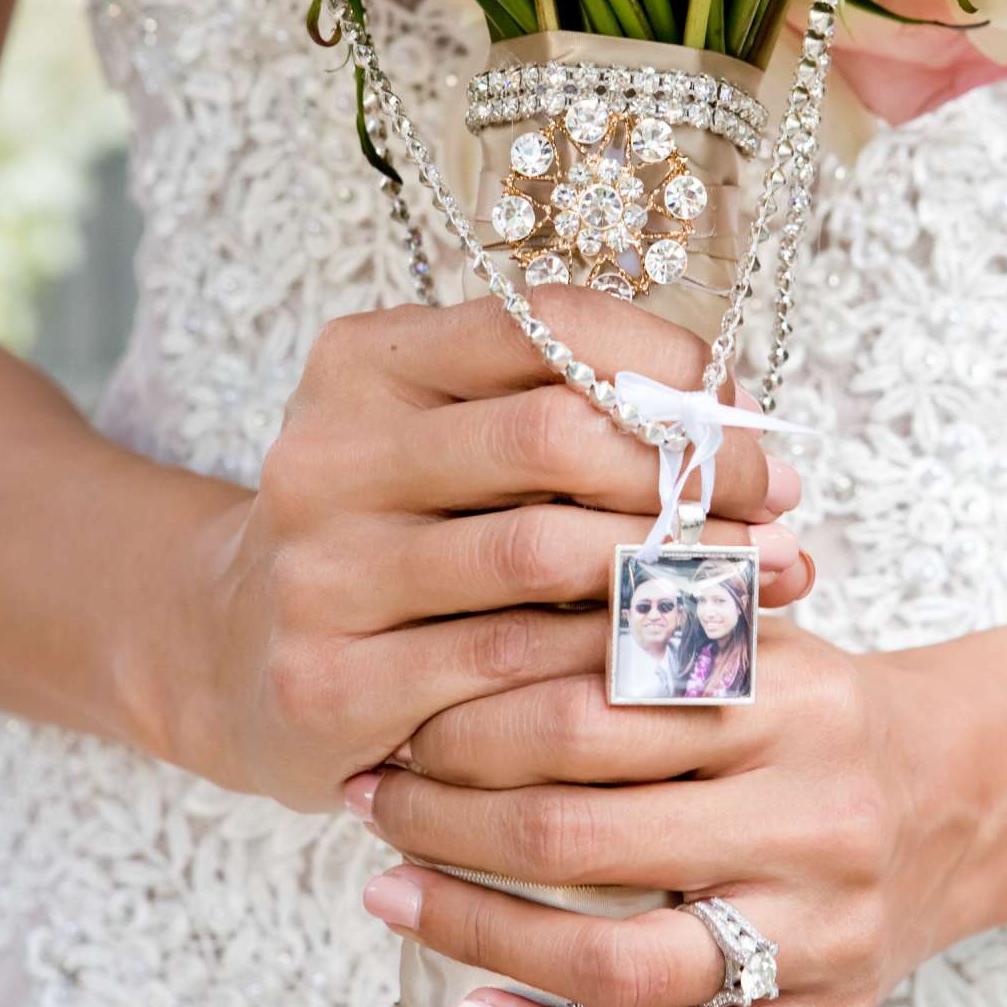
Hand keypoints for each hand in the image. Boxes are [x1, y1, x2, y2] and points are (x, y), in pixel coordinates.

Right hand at [153, 291, 808, 809]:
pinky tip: (680, 661)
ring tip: (763, 581)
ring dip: (677, 570)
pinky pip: (515, 669)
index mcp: (363, 362)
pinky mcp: (331, 685)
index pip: (544, 321)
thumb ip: (566, 412)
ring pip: (544, 557)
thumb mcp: (449, 440)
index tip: (741, 412)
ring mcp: (320, 573)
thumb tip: (741, 416)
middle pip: (552, 436)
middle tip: (775, 505)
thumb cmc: (396, 534)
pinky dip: (615, 660)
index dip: (667, 361)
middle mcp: (327, 454)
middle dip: (689, 470)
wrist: (231, 655)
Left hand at [349, 612, 1006, 1006]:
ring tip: (393, 896)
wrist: (965, 790)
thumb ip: (641, 615)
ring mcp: (823, 933)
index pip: (593, 710)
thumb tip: (470, 609)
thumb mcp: (754, 631)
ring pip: (623, 963)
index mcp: (789, 700)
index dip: (469, 721)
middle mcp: (814, 817)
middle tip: (371, 803)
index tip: (397, 720)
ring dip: (480, 933)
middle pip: (587, 835)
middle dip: (448, 820)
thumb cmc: (815, 704)